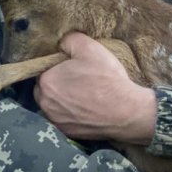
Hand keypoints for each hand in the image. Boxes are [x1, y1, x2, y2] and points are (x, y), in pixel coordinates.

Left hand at [33, 32, 156, 142]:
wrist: (126, 112)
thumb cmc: (106, 79)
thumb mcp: (89, 47)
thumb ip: (69, 40)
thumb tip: (61, 43)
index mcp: (46, 81)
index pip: (44, 68)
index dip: (58, 66)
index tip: (74, 67)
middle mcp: (45, 103)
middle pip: (46, 87)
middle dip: (57, 83)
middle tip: (78, 80)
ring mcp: (55, 119)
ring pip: (53, 104)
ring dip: (62, 99)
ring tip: (83, 94)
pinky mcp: (66, 132)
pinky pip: (63, 118)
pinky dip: (71, 113)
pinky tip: (86, 108)